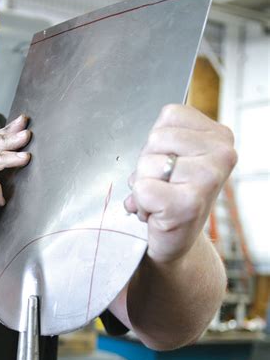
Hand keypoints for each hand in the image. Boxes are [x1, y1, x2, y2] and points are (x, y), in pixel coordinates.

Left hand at [124, 104, 236, 263]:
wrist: (175, 243)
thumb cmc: (170, 198)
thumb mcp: (173, 158)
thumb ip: (161, 140)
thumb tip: (139, 141)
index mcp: (219, 136)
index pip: (169, 115)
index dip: (157, 143)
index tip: (169, 166)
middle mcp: (221, 154)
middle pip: (156, 138)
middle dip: (147, 165)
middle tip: (162, 187)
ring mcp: (208, 178)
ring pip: (147, 163)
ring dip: (143, 186)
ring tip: (159, 200)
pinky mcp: (189, 203)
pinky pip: (143, 189)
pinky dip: (141, 203)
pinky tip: (157, 214)